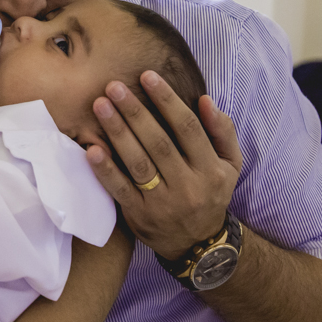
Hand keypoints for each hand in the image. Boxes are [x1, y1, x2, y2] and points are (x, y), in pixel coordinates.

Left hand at [86, 71, 242, 260]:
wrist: (198, 244)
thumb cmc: (211, 192)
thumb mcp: (230, 165)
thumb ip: (222, 131)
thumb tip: (205, 100)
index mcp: (211, 169)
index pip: (188, 128)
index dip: (167, 100)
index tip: (148, 76)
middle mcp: (188, 186)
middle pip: (159, 143)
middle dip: (135, 112)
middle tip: (114, 86)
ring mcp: (162, 203)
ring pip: (138, 163)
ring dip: (117, 133)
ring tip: (100, 106)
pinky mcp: (139, 216)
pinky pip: (120, 190)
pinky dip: (104, 170)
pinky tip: (91, 148)